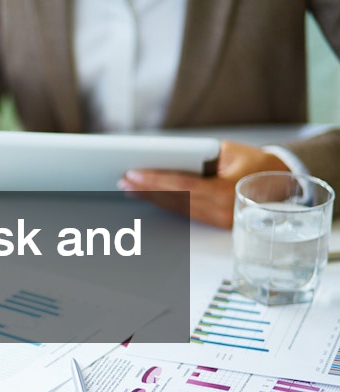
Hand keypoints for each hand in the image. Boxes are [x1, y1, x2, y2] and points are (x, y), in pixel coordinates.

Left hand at [119, 141, 289, 228]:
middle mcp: (221, 210)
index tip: (132, 174)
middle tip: (123, 179)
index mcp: (225, 192)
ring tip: (129, 187)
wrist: (282, 182)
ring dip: (151, 197)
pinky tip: (148, 197)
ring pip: (176, 207)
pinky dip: (164, 203)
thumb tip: (166, 159)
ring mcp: (218, 220)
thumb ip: (200, 157)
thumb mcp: (229, 152)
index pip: (181, 185)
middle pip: (174, 198)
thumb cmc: (255, 163)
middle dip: (146, 189)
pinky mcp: (215, 223)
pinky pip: (184, 212)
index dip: (154, 180)